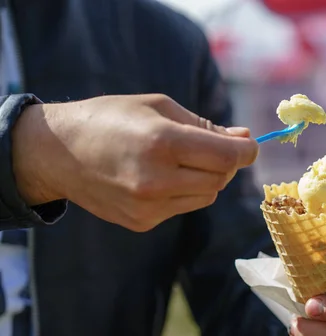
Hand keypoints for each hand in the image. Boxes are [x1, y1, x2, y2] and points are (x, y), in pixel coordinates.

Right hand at [11, 94, 257, 230]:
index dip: (246, 151)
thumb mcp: (158, 107)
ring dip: (205, 178)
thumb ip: (205, 125)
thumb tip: (244, 138)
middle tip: (212, 147)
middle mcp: (157, 180)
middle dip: (225, 163)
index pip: (226, 157)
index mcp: (162, 143)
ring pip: (207, 195)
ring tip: (178, 161)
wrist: (58, 153)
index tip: (250, 145)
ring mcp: (149, 206)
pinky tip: (158, 177)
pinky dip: (183, 191)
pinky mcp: (143, 222)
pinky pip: (184, 207)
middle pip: (220, 178)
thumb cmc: (111, 119)